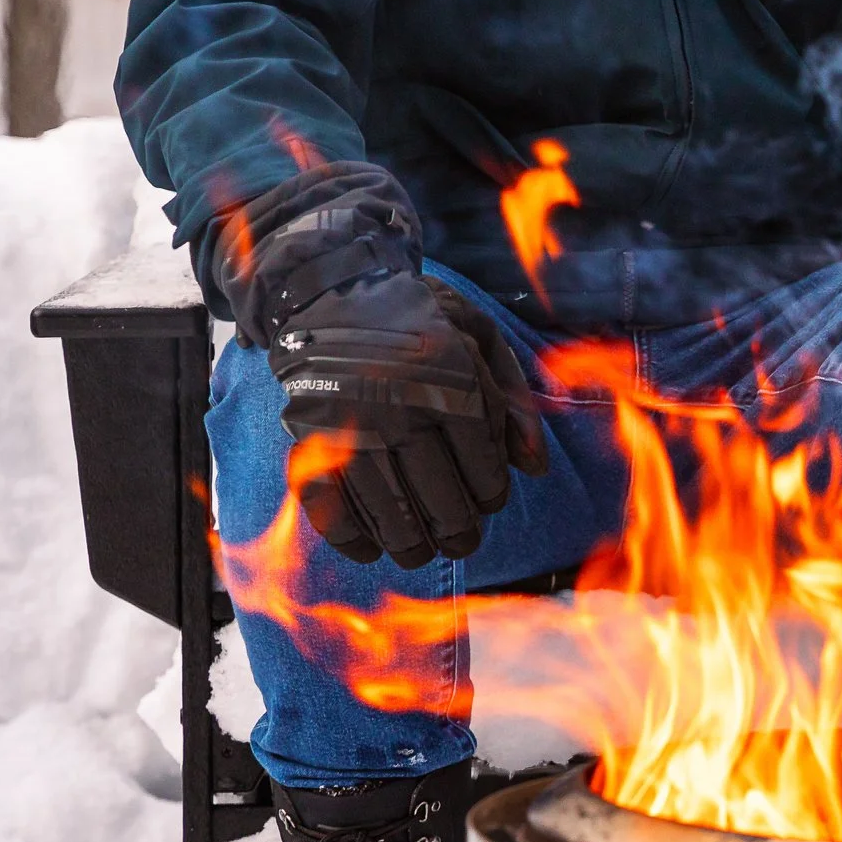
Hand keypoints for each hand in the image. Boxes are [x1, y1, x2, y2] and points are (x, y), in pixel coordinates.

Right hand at [270, 269, 549, 567]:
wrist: (334, 289)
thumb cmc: (421, 321)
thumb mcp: (481, 340)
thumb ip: (513, 402)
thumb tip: (534, 469)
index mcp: (452, 381)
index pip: (483, 468)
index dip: (491, 496)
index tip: (488, 500)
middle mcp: (400, 405)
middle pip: (439, 498)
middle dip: (457, 531)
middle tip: (461, 542)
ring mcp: (349, 423)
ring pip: (388, 509)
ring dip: (409, 543)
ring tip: (421, 552)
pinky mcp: (307, 433)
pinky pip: (326, 501)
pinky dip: (348, 535)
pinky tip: (370, 549)